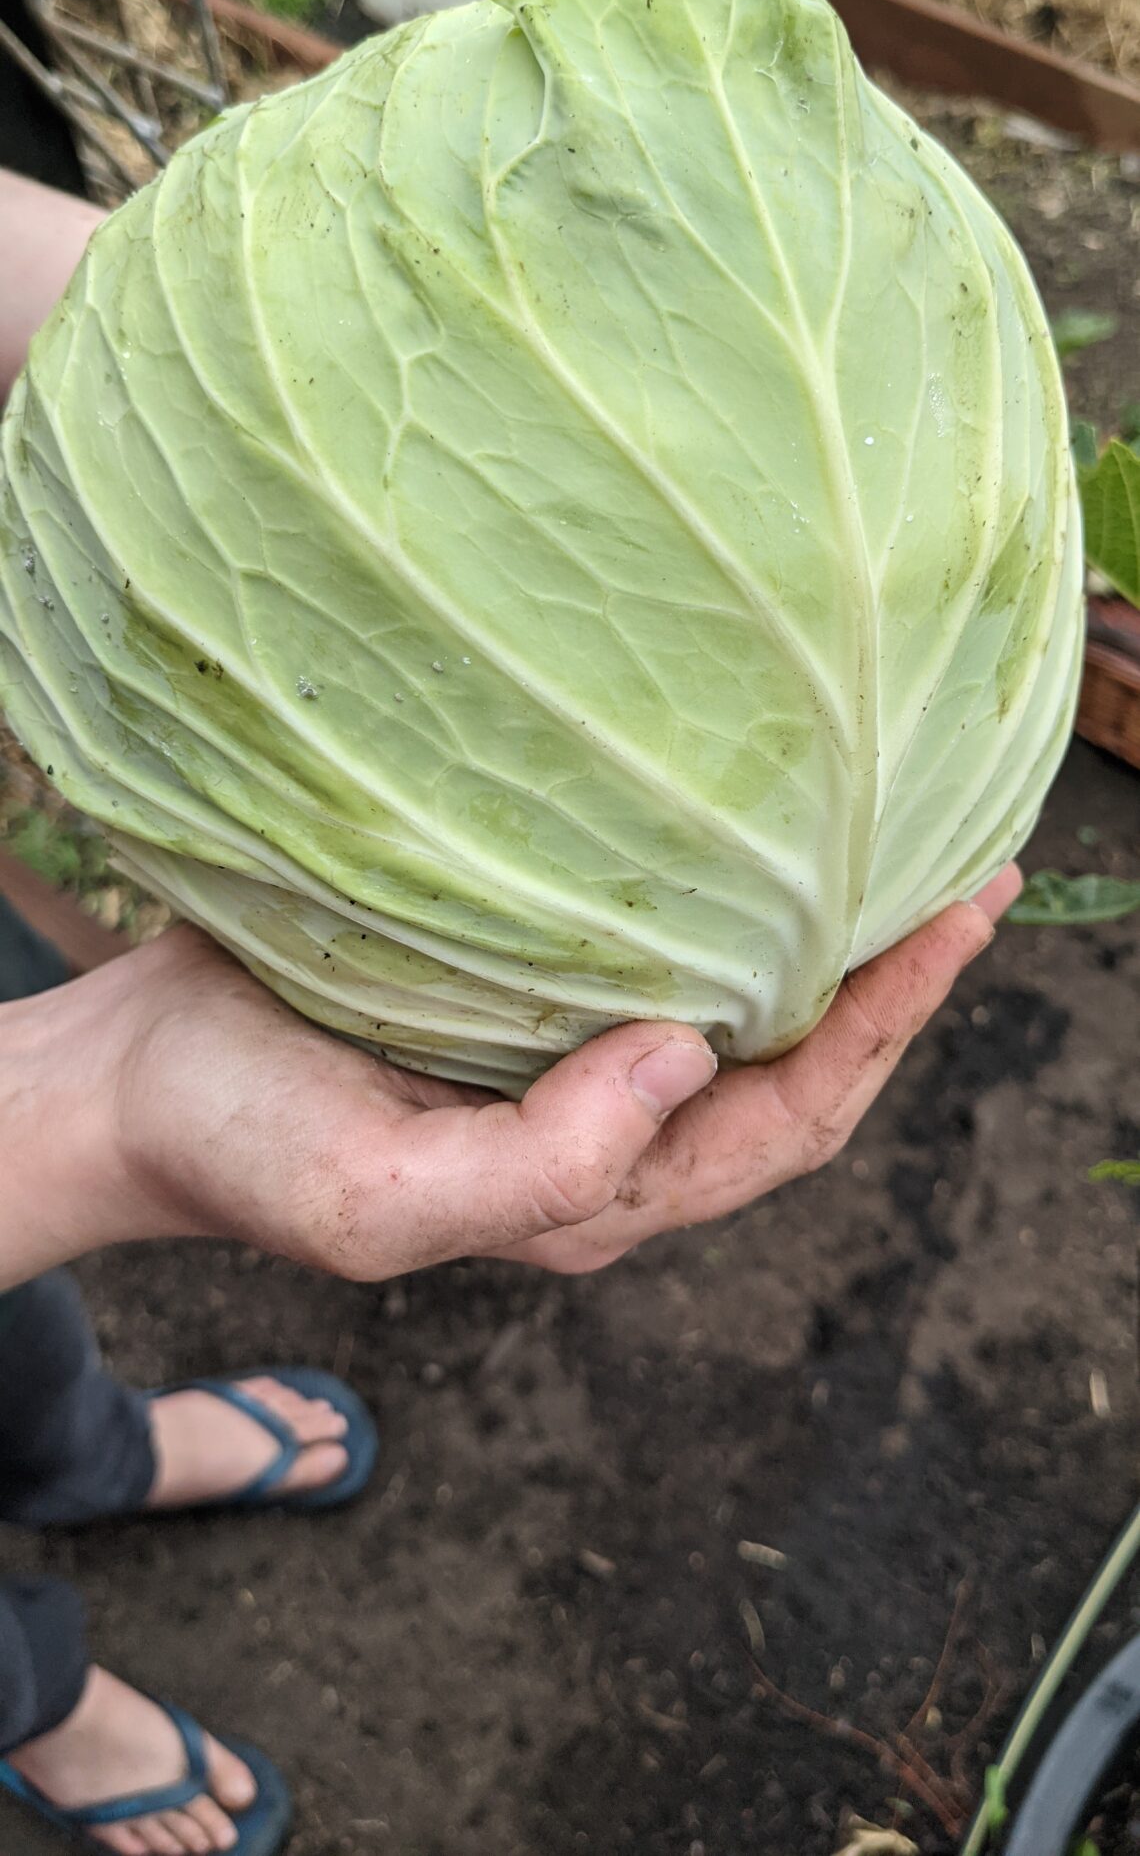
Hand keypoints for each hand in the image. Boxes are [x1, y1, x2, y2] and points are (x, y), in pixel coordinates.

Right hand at [2, 867, 1017, 1284]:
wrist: (133, 1083)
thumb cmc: (240, 1143)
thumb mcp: (378, 1200)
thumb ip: (538, 1169)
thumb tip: (687, 1060)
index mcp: (595, 1197)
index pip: (786, 1122)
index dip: (887, 1030)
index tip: (960, 919)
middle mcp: (606, 1135)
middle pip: (793, 1071)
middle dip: (895, 984)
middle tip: (978, 872)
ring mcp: (566, 1068)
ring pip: (740, 1015)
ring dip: (832, 946)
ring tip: (907, 849)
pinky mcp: (521, 999)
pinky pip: (663, 956)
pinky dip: (735, 910)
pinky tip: (759, 842)